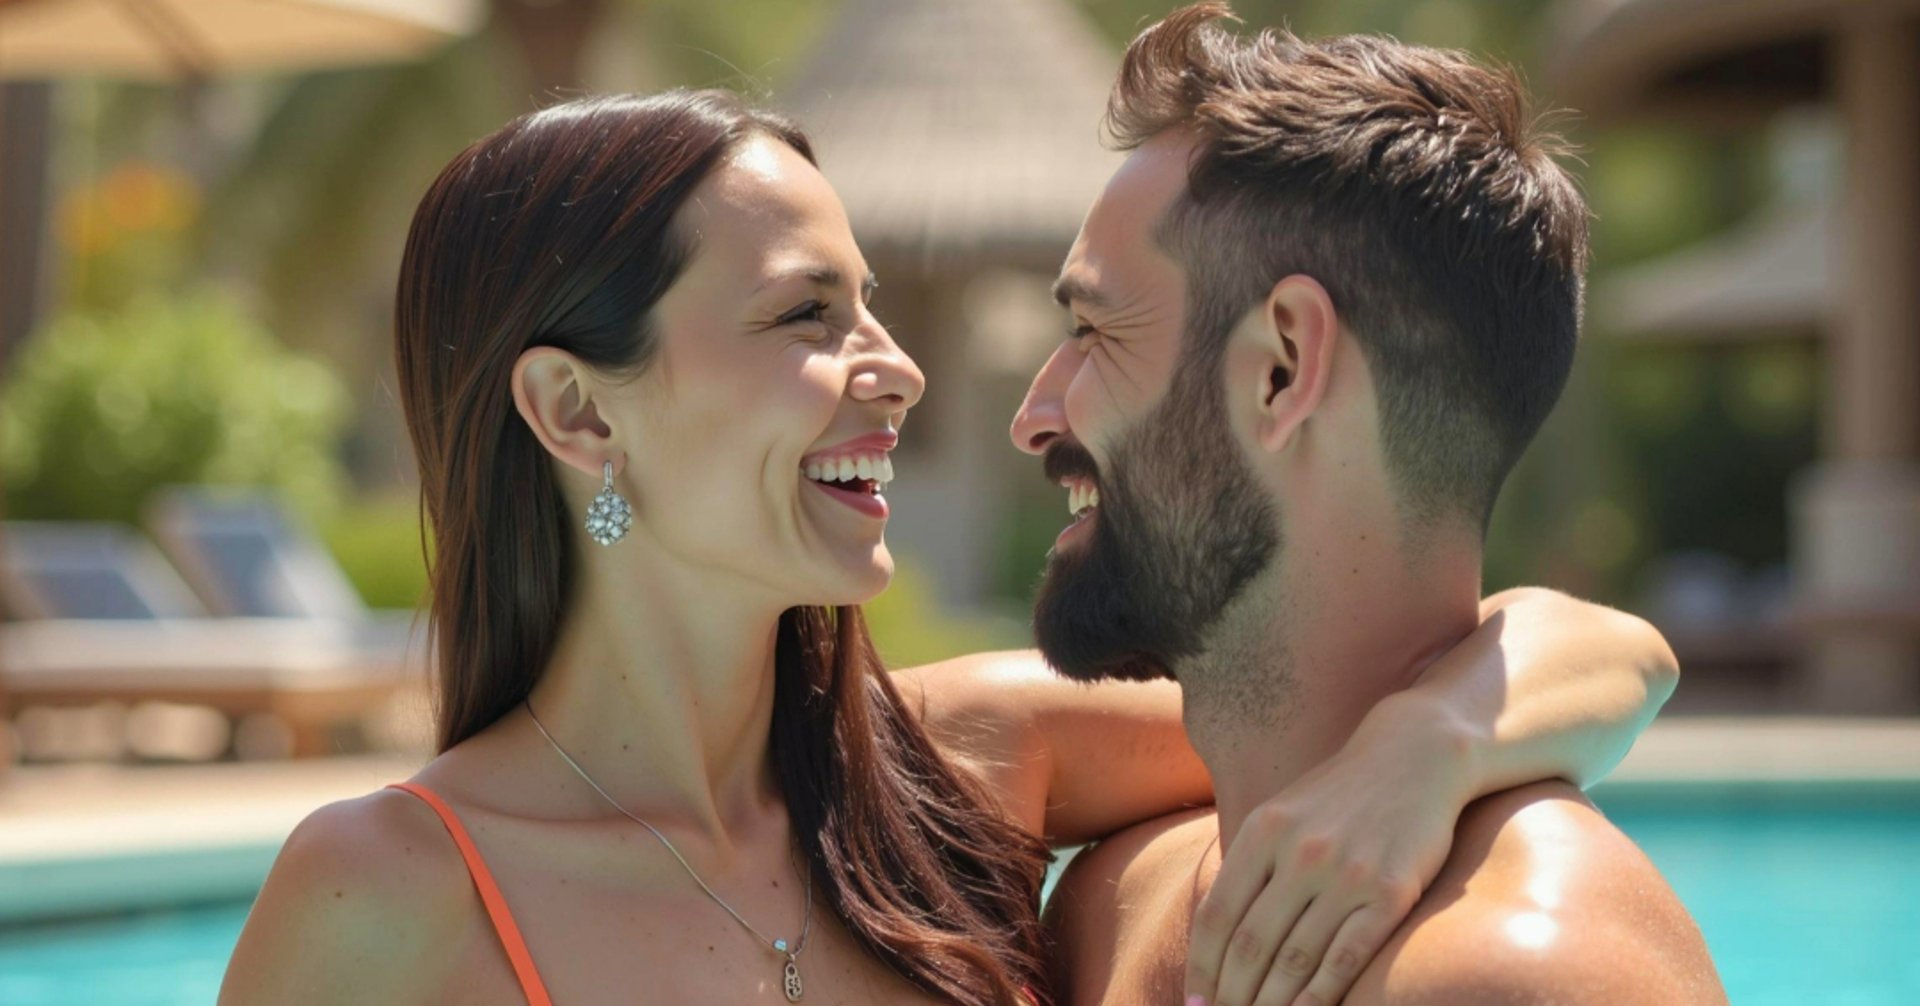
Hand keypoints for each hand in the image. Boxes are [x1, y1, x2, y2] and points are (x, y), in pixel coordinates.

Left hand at [1182, 693, 1474, 1005]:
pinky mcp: (1392, 892)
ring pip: (1295, 959)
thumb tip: (1215, 934)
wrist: (1416, 755)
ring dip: (1270, 1005)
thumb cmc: (1342, 793)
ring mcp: (1346, 874)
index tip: (1194, 1005)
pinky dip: (1319, 996)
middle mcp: (1299, 854)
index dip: (1202, 969)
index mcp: (1262, 833)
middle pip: (1250, 946)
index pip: (1217, 917)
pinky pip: (1347, 957)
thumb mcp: (1281, 814)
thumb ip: (1250, 865)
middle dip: (1232, 996)